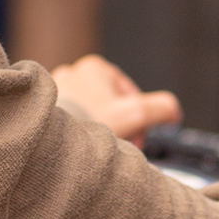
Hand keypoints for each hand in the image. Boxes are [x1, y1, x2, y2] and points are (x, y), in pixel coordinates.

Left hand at [51, 54, 181, 146]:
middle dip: (120, 128)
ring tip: (99, 150)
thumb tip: (173, 112)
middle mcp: (72, 74)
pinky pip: (72, 123)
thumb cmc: (88, 124)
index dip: (139, 121)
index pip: (130, 96)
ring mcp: (55, 91)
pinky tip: (82, 150)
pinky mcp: (44, 110)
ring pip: (92, 116)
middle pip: (111, 107)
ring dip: (102, 133)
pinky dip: (81, 136)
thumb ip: (162, 109)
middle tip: (119, 148)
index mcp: (95, 67)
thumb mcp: (136, 115)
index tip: (136, 140)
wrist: (45, 142)